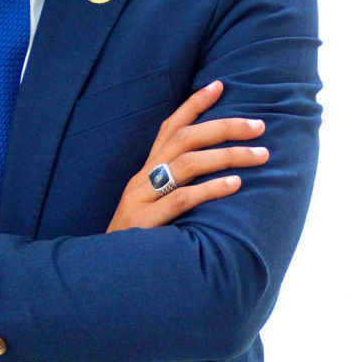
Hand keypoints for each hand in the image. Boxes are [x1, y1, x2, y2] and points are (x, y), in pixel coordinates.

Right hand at [106, 81, 267, 232]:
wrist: (101, 276)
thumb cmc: (138, 244)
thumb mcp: (152, 208)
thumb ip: (175, 189)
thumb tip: (219, 175)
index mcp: (145, 172)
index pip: (169, 127)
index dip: (193, 104)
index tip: (220, 84)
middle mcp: (141, 178)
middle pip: (184, 138)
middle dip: (224, 127)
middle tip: (259, 125)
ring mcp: (141, 199)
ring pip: (186, 163)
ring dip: (227, 155)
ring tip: (260, 155)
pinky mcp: (144, 223)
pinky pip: (181, 199)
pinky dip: (210, 189)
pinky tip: (235, 184)